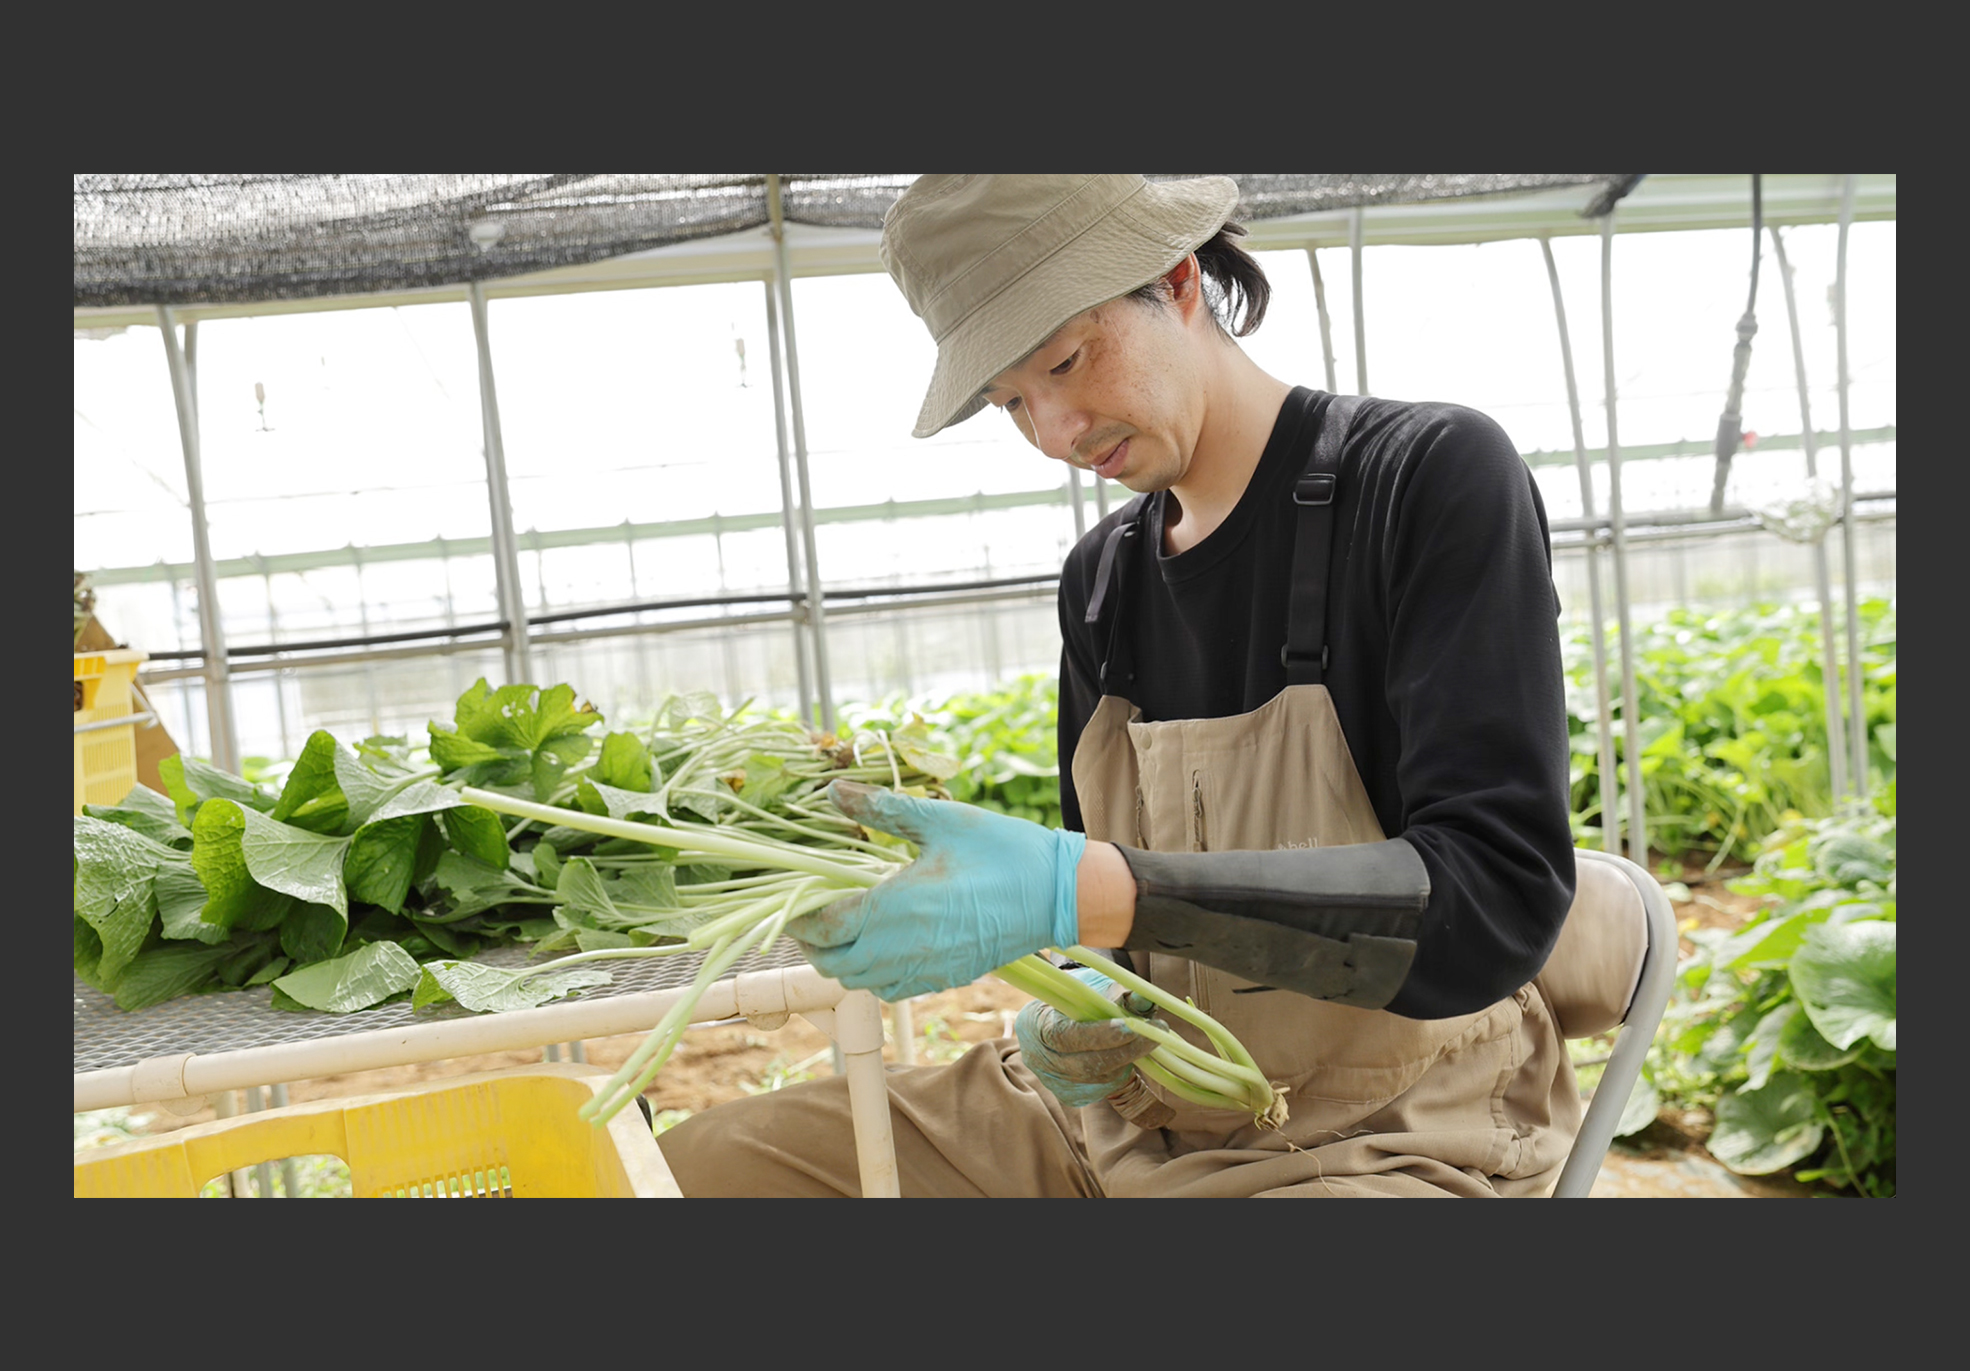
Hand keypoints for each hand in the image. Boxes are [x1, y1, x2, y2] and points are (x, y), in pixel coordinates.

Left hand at [787, 780, 1084, 1000]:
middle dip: (813, 943)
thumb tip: (833, 790)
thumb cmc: (1003, 852)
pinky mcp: (943, 979)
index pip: (824, 928)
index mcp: (895, 908)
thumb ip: (882, 807)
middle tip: (811, 913)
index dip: (799, 917)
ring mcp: (924, 970)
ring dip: (841, 960)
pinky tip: (880, 944)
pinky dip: (872, 974)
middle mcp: (902, 949)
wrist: (1057, 894)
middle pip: (834, 964)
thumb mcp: (940, 820)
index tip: (794, 897)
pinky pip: (889, 989)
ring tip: (842, 928)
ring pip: (859, 982)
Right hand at [1014, 967, 1163, 1107]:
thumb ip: (1115, 993)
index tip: (1132, 1025)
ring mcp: (1056, 1082)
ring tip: (1148, 1038)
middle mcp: (1042, 1060)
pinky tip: (1128, 1053)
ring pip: (1100, 1078)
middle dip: (1126, 1049)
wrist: (1051, 1022)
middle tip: (1158, 1032)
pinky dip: (1121, 1070)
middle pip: (1087, 1064)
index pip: (1067, 1036)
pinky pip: (1103, 1087)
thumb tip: (1145, 1000)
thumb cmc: (1072, 998)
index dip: (1100, 1034)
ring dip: (1128, 1059)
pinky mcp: (1071, 1095)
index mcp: (1037, 1026)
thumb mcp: (1089, 986)